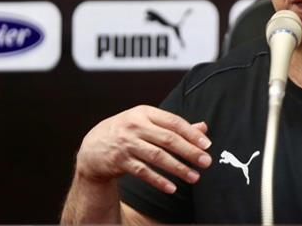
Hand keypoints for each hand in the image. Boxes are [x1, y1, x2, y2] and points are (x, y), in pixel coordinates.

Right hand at [74, 105, 211, 193]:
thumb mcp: (148, 122)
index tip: (207, 144)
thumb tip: (203, 127)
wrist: (94, 145)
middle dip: (189, 151)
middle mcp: (135, 126)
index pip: (174, 122)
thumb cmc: (128, 131)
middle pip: (168, 139)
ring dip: (178, 168)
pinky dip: (158, 180)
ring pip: (157, 157)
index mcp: (145, 112)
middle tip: (206, 162)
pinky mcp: (120, 161)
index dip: (192, 134)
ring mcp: (127, 143)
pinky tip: (172, 187)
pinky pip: (143, 172)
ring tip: (194, 176)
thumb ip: (174, 125)